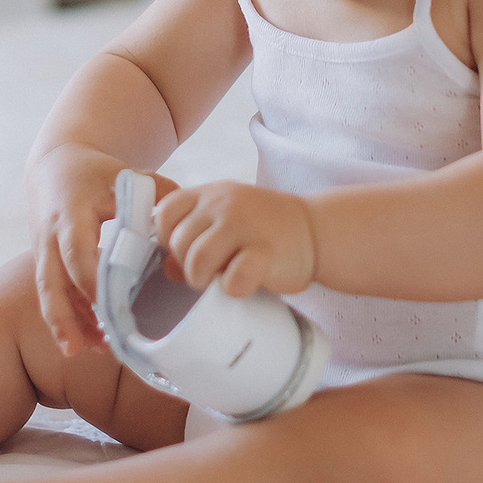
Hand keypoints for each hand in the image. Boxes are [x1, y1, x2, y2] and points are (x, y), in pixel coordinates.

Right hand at [28, 153, 177, 357]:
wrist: (55, 165)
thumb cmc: (96, 172)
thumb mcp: (125, 174)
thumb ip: (158, 192)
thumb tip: (185, 219)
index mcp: (71, 214)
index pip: (76, 250)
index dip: (89, 277)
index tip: (104, 302)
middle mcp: (50, 236)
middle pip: (50, 281)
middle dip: (62, 315)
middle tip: (75, 348)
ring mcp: (43, 251)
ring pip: (49, 294)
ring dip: (65, 323)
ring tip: (83, 351)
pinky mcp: (46, 262)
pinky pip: (54, 294)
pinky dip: (69, 317)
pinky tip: (87, 341)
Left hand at [153, 181, 316, 299]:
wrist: (318, 230)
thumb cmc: (267, 231)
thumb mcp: (227, 223)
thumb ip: (196, 238)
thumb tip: (166, 268)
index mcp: (210, 193)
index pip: (164, 212)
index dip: (168, 238)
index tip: (187, 251)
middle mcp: (224, 203)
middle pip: (178, 242)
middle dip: (188, 264)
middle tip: (211, 271)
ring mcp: (245, 225)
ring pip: (197, 260)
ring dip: (203, 280)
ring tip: (222, 280)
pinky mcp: (266, 251)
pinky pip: (232, 278)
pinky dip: (233, 289)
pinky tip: (245, 284)